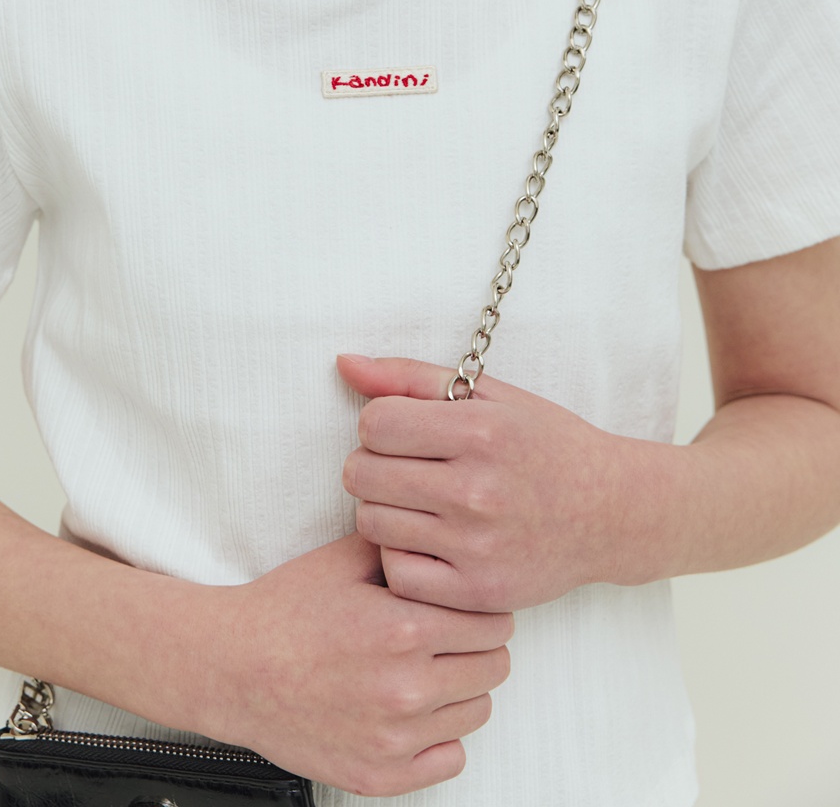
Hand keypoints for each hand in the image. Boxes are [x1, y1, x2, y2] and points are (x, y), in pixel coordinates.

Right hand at [208, 531, 512, 795]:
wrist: (232, 668)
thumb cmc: (283, 613)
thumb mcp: (343, 560)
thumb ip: (402, 547)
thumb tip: (446, 540)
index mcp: (404, 629)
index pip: (492, 621)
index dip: (480, 607)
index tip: (462, 605)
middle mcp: (407, 689)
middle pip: (494, 666)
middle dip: (477, 644)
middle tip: (447, 635)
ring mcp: (396, 739)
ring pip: (478, 711)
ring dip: (462, 688)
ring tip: (425, 669)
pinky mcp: (381, 775)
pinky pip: (452, 758)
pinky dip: (441, 735)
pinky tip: (413, 710)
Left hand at [338, 354, 637, 611]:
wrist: (610, 512)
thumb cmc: (544, 445)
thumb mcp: (488, 395)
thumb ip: (410, 377)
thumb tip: (344, 363)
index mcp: (480, 432)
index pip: (374, 424)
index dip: (379, 425)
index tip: (404, 432)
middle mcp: (477, 489)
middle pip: (362, 474)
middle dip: (373, 465)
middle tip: (405, 468)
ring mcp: (477, 546)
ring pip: (372, 523)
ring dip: (383, 509)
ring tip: (416, 502)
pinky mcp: (478, 591)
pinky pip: (397, 574)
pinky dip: (401, 558)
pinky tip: (426, 541)